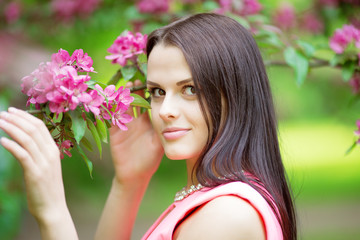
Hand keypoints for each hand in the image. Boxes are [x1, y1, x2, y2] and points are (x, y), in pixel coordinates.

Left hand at [0, 107, 66, 221]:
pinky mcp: (35, 173)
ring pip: (27, 139)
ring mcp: (44, 163)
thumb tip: (26, 140)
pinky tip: (1, 140)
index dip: (26, 116)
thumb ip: (40, 152)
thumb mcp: (47, 166)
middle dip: (17, 119)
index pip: (41, 126)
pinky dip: (11, 145)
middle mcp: (50, 154)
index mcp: (54, 150)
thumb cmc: (47, 188)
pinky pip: (22, 154)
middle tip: (2, 113)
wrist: (53, 208)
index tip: (12, 110)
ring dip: (11, 128)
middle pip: (33, 129)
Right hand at [110, 80, 163, 183]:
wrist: (135, 175)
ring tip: (123, 88)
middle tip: (135, 82)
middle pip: (134, 102)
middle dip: (134, 91)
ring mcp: (124, 125)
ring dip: (121, 97)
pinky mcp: (114, 132)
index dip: (148, 94)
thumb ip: (164, 131)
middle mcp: (136, 121)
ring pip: (121, 107)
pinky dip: (109, 109)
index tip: (150, 85)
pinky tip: (109, 101)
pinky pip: (110, 118)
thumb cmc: (150, 160)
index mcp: (148, 122)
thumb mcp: (159, 144)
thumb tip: (173, 116)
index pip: (147, 104)